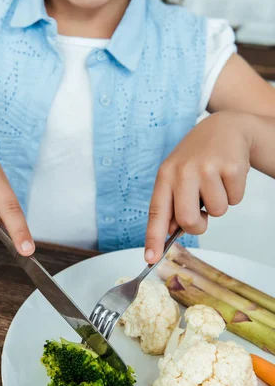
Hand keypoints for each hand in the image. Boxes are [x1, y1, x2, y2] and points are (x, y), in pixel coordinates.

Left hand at [144, 112, 252, 262]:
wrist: (224, 128)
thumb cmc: (197, 157)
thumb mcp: (177, 174)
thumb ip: (172, 202)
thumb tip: (170, 232)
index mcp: (165, 175)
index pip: (156, 212)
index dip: (153, 237)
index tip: (150, 258)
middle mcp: (183, 171)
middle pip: (188, 220)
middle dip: (198, 225)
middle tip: (203, 214)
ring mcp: (208, 168)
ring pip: (217, 212)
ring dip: (219, 205)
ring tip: (215, 183)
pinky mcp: (231, 167)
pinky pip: (234, 200)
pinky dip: (234, 194)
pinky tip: (227, 176)